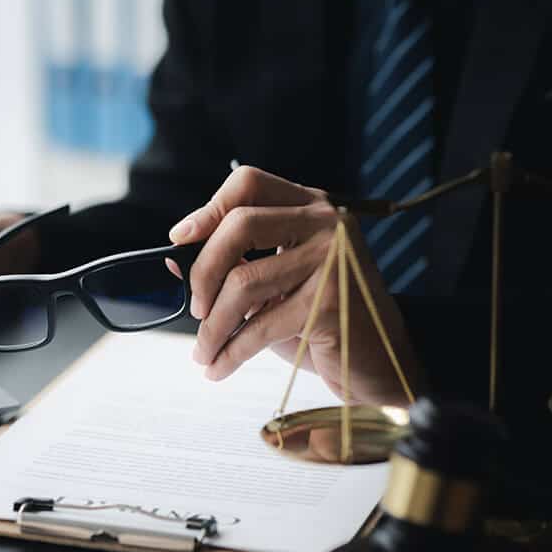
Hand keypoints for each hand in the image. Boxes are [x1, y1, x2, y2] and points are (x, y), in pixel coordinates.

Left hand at [167, 166, 421, 406]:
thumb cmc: (322, 320)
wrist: (377, 361)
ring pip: (243, 282)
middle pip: (240, 226)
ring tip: (204, 350)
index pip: (249, 184)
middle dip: (203, 272)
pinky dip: (230, 352)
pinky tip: (218, 367)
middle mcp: (327, 223)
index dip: (208, 209)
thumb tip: (174, 260)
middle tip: (196, 308)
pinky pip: (259, 325)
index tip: (180, 238)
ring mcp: (332, 259)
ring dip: (212, 326)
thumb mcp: (276, 284)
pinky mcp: (328, 302)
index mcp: (312, 206)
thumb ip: (234, 265)